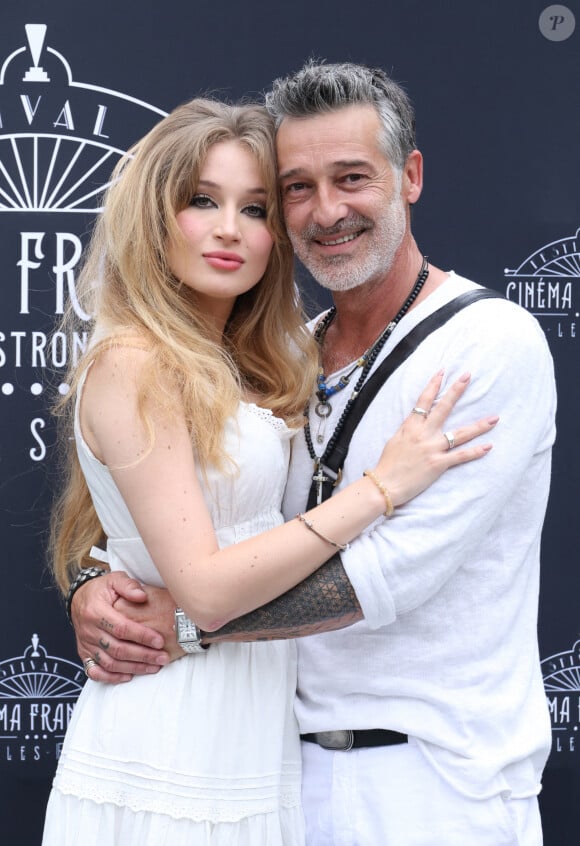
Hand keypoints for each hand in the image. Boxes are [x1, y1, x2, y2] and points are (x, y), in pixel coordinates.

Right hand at [71, 571, 173, 682]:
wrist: (79, 597)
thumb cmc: (101, 589)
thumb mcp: (114, 579)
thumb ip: (129, 585)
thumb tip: (142, 596)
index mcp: (96, 611)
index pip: (121, 628)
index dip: (142, 636)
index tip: (160, 641)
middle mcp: (89, 630)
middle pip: (118, 649)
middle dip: (143, 656)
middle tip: (163, 658)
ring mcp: (86, 644)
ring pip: (110, 663)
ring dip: (133, 668)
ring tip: (154, 667)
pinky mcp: (84, 653)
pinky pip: (95, 671)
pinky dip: (111, 677)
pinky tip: (129, 676)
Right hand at [374, 371, 497, 505]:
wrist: (385, 485)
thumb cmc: (387, 464)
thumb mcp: (395, 440)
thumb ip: (408, 428)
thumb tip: (417, 420)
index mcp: (410, 426)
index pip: (423, 401)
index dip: (433, 385)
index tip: (443, 371)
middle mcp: (423, 434)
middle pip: (443, 408)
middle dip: (456, 391)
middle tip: (468, 376)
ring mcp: (432, 449)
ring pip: (460, 434)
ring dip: (479, 426)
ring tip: (495, 418)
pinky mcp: (438, 464)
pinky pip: (461, 456)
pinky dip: (475, 452)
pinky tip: (489, 446)